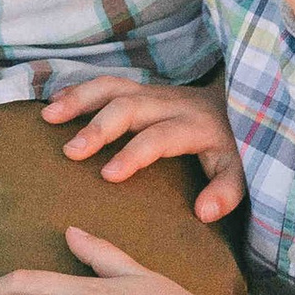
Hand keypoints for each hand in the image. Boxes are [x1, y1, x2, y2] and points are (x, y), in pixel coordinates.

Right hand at [42, 74, 244, 218]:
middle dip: (98, 127)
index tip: (107, 175)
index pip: (160, 137)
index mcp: (195, 125)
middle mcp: (171, 102)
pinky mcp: (143, 87)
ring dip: (79, 99)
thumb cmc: (237, 145)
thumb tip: (203, 212)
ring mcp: (154, 91)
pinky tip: (54, 101)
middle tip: (71, 152)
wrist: (244, 103)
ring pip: (113, 87)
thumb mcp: (243, 171)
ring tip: (49, 116)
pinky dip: (79, 89)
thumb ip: (226, 192)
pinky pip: (108, 82)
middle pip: (129, 106)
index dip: (133, 154)